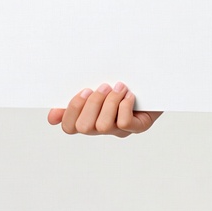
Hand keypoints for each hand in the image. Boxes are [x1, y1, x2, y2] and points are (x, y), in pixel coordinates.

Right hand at [47, 83, 161, 137]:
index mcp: (91, 117)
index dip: (71, 111)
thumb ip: (79, 99)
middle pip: (84, 127)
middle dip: (91, 104)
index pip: (69, 127)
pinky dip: (125, 106)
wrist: (159, 80)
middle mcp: (104, 127)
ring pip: (103, 126)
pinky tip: (130, 95)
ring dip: (110, 102)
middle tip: (102, 86)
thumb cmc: (126, 81)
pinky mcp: (139, 127)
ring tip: (119, 87)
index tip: (84, 90)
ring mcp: (121, 130)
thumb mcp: (99, 87)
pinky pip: (124, 123)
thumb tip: (52, 117)